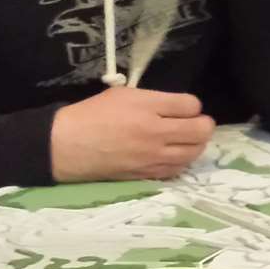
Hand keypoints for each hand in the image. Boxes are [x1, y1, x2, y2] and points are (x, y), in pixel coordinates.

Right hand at [50, 87, 214, 182]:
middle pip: (201, 130)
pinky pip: (178, 168)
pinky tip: (173, 154)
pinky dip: (182, 160)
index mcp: (147, 107)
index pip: (192, 105)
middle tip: (195, 123)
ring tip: (185, 139)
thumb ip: (155, 99)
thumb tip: (180, 107)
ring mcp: (153, 156)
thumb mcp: (122, 94)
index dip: (192, 105)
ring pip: (195, 152)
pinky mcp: (147, 174)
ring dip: (196, 143)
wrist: (67, 145)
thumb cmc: (92, 114)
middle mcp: (155, 132)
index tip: (184, 107)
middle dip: (203, 124)